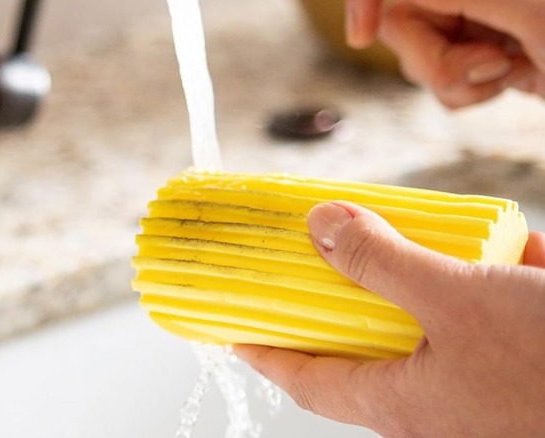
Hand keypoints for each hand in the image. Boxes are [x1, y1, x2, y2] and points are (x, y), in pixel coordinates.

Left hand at [235, 202, 544, 436]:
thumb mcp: (457, 302)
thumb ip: (383, 264)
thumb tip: (319, 226)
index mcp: (403, 401)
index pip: (310, 379)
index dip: (267, 354)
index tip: (232, 333)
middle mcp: (435, 395)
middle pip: (362, 344)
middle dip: (336, 300)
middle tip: (307, 259)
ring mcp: (478, 373)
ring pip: (422, 319)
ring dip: (406, 274)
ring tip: (385, 231)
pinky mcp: (517, 347)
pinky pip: (481, 306)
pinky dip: (474, 270)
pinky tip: (486, 237)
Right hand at [344, 0, 544, 107]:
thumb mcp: (528, 11)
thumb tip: (394, 0)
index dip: (363, 2)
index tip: (359, 37)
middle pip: (398, 25)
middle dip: (434, 59)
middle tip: (493, 61)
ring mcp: (471, 26)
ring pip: (416, 60)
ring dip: (457, 80)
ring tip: (511, 67)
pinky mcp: (478, 59)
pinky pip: (440, 84)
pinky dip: (468, 94)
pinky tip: (514, 77)